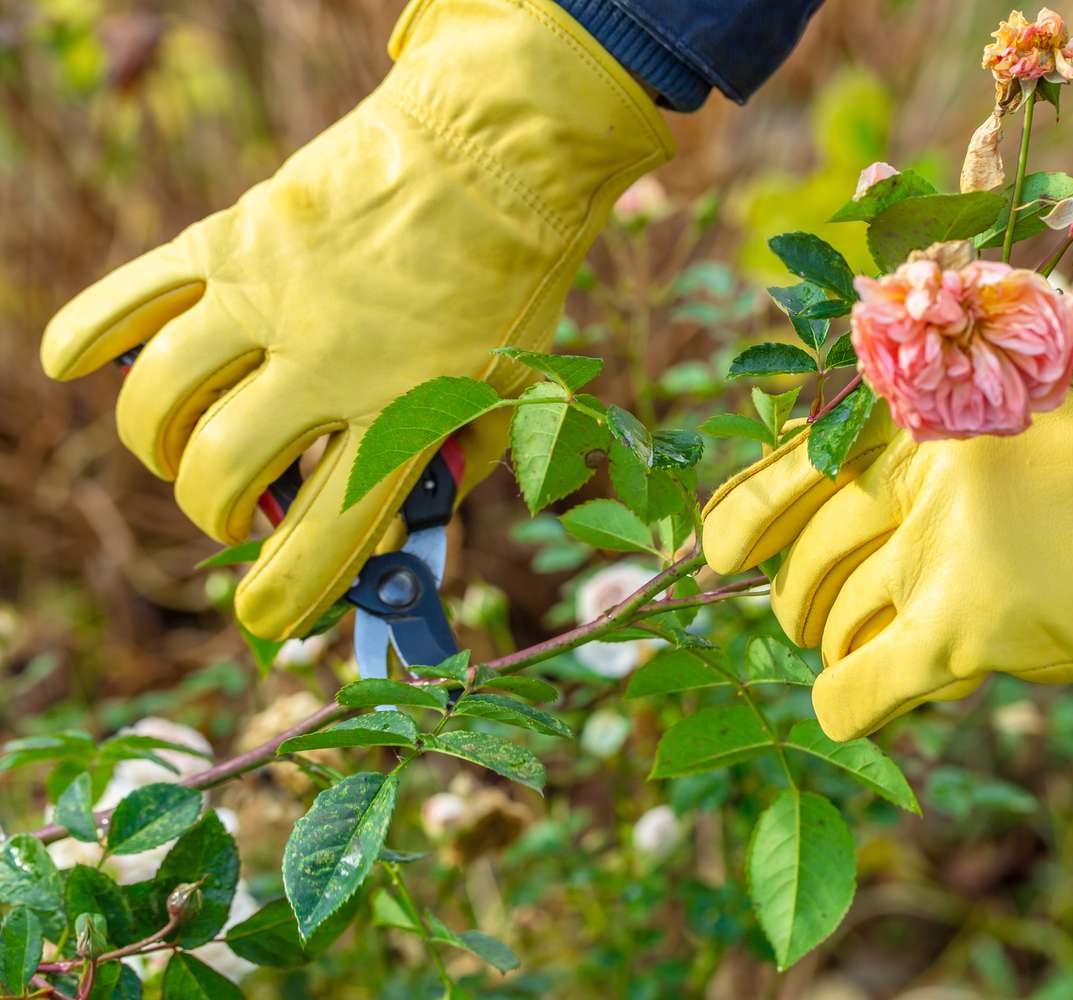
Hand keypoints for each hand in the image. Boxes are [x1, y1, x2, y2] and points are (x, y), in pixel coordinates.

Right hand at [40, 0, 671, 639]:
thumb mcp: (512, 397)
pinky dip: (89, 336)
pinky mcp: (233, 238)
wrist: (500, 147)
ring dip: (163, 446)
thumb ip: (450, 473)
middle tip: (243, 508)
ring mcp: (268, 297)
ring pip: (161, 402)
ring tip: (194, 443)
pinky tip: (75, 365)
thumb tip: (383, 535)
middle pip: (222, 474)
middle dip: (220, 515)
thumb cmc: (514, 282)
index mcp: (406, 409)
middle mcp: (326, 360)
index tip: (267, 617)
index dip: (285, 595)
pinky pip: (132, 297)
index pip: (323, 536)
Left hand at [703, 389, 1072, 740]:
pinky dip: (843, 699)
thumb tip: (838, 506)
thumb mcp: (1022, 421)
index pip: (794, 466)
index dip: (741, 516)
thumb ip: (934, 452)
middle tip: (815, 614)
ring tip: (862, 648)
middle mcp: (919, 476)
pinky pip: (862, 684)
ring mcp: (940, 551)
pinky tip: (842, 701)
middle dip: (798, 598)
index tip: (717, 551)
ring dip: (833, 645)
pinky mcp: (968, 628)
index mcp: (926, 416)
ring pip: (831, 622)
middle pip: (808, 559)